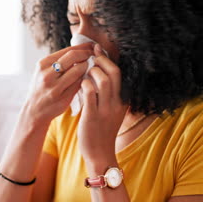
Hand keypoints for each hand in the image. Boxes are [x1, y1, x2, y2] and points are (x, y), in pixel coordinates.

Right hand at [22, 43, 94, 127]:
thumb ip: (59, 60)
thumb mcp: (44, 71)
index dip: (83, 47)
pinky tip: (88, 79)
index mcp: (43, 64)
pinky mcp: (63, 97)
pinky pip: (79, 84)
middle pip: (73, 56)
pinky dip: (85, 79)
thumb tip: (81, 48)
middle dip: (87, 54)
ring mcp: (55, 87)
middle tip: (95, 55)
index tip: (92, 46)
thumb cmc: (42, 87)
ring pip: (78, 70)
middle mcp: (47, 74)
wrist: (35, 110)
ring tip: (91, 67)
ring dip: (87, 67)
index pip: (68, 50)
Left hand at [77, 44, 127, 161]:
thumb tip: (95, 72)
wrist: (100, 153)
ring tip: (84, 74)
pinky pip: (90, 94)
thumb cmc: (101, 129)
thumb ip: (105, 93)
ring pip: (104, 81)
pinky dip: (84, 85)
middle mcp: (117, 102)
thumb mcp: (110, 109)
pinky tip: (79, 85)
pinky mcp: (93, 116)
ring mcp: (106, 109)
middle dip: (101, 60)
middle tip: (90, 57)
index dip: (108, 58)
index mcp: (122, 99)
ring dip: (92, 72)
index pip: (119, 72)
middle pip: (115, 72)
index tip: (97, 49)